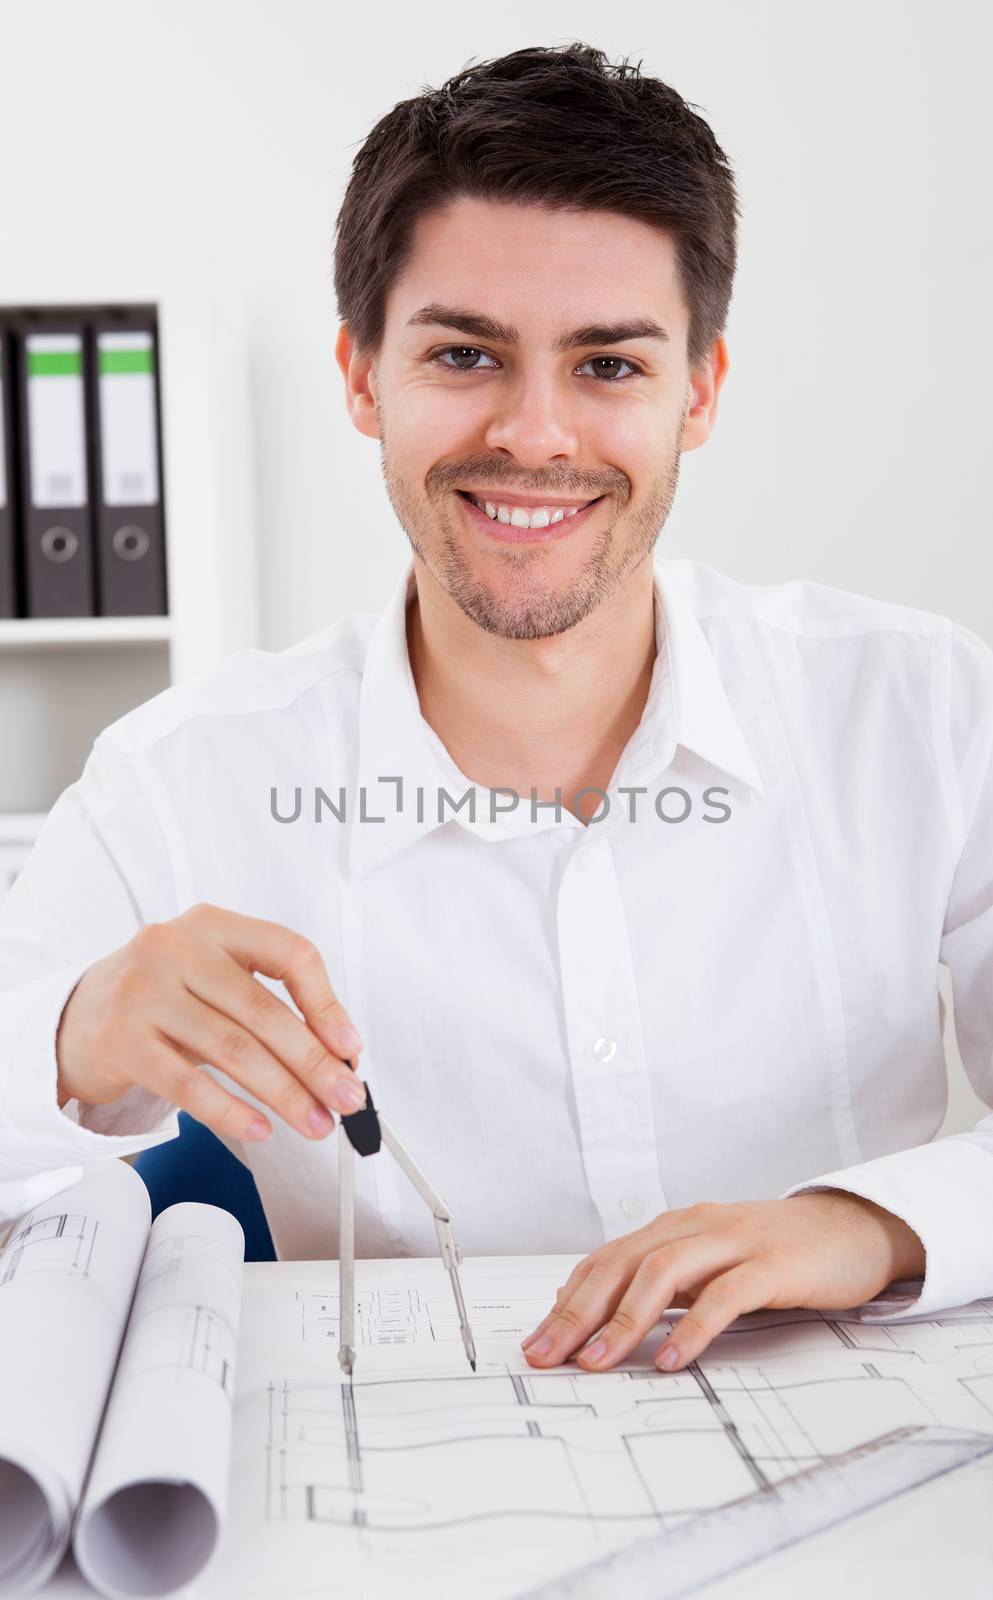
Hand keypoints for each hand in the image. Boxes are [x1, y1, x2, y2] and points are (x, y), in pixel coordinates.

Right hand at [55, 902, 366, 1142]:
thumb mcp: (210, 978)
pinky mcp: (122, 1042)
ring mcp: (144, 993)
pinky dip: (231, 1112)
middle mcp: (177, 949)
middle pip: (264, 1011)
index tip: (350, 1047)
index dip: (326, 1002)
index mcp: (212, 925)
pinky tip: (259, 1129)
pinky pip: (190, 1085)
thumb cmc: (159, 999)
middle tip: (346, 1097)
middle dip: (313, 1062)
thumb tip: (335, 1055)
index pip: (288, 952)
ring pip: (233, 1050)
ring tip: (313, 1121)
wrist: (72, 1019)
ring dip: (283, 1093)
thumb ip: (264, 1002)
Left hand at [522, 1193, 925, 1372]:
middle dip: (578, 1313)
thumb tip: (601, 1315)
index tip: (538, 1341)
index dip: (567, 1300)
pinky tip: (672, 1359)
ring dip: (623, 1320)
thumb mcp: (711, 1262)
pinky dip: (693, 1327)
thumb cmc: (777, 1251)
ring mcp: (735, 1241)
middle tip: (546, 1356)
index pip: (607, 1261)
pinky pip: (725, 1294)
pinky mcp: (773, 1264)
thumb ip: (664, 1281)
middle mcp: (696, 1226)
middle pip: (623, 1265)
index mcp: (676, 1226)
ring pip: (663, 1273)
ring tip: (597, 1362)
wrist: (854, 1227)